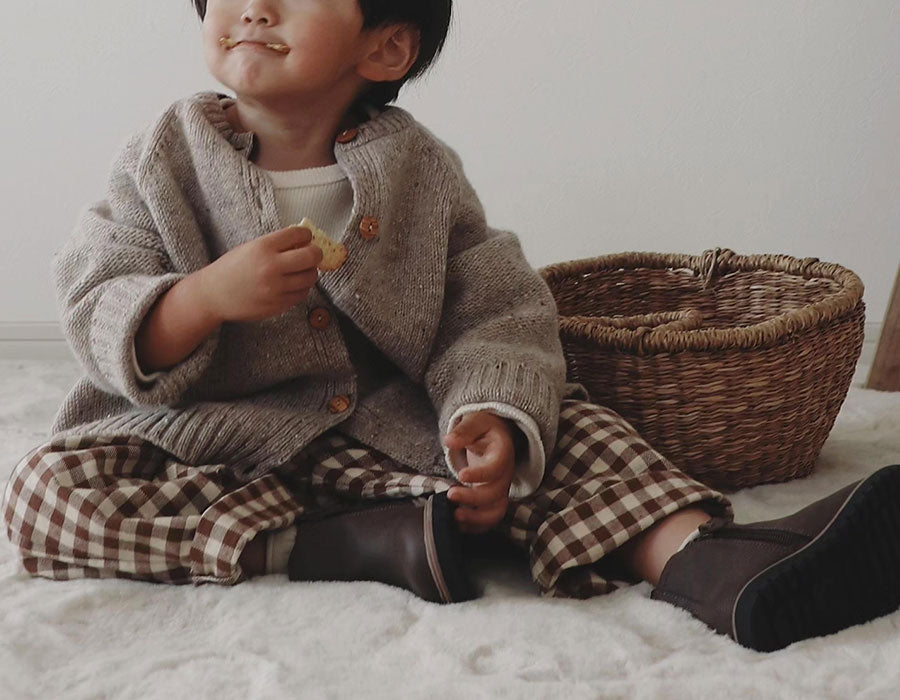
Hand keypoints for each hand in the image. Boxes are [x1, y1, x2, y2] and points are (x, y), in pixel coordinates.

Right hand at [198, 225, 323, 322]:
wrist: (214, 295)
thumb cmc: (232, 269)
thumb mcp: (250, 248)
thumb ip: (276, 244)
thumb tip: (304, 241)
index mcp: (263, 247)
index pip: (299, 234)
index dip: (306, 235)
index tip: (306, 238)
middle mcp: (271, 267)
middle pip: (311, 256)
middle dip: (316, 253)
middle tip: (314, 254)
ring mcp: (276, 288)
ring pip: (310, 277)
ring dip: (310, 272)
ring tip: (302, 270)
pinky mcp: (278, 305)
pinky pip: (302, 294)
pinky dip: (301, 288)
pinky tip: (293, 284)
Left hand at [442, 411, 515, 533]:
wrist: (496, 437)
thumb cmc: (484, 429)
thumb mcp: (475, 422)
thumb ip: (464, 430)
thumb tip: (449, 441)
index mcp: (502, 453)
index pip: (496, 468)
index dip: (480, 474)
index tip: (461, 475)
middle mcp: (505, 474)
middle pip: (496, 493)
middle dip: (473, 499)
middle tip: (450, 495)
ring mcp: (501, 489)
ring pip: (497, 511)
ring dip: (476, 519)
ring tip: (455, 518)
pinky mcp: (494, 500)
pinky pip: (490, 518)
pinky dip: (476, 526)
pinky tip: (458, 525)